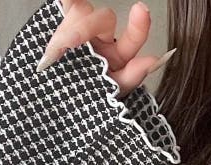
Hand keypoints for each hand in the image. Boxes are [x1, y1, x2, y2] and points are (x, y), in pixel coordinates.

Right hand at [36, 1, 175, 96]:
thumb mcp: (113, 92)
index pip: (133, 36)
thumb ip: (132, 75)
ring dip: (68, 27)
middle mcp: (103, 39)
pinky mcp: (61, 26)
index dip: (139, 26)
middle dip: (86, 27)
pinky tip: (59, 14)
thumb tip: (154, 60)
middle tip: (70, 42)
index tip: (141, 11)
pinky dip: (62, 5)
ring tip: (57, 49)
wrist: (61, 107)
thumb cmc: (88, 101)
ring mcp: (82, 30)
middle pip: (102, 18)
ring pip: (80, 11)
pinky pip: (63, 7)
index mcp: (119, 55)